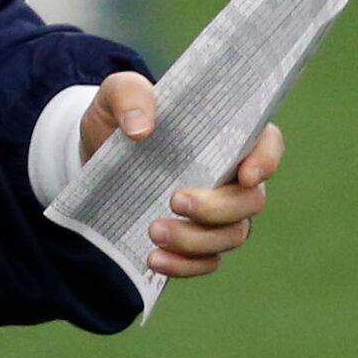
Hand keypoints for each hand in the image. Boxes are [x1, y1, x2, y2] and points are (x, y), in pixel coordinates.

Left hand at [78, 71, 283, 279]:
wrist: (90, 151)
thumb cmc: (119, 115)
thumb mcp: (115, 92)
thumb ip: (128, 96)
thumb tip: (140, 128)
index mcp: (225, 134)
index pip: (267, 144)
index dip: (266, 161)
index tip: (246, 174)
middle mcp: (230, 176)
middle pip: (250, 200)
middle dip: (217, 207)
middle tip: (175, 200)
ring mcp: (215, 212)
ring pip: (231, 235)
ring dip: (196, 239)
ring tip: (154, 230)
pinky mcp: (193, 238)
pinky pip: (206, 261)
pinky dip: (185, 265)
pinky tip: (155, 258)